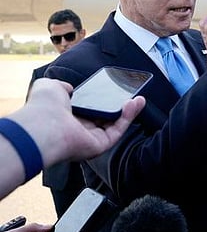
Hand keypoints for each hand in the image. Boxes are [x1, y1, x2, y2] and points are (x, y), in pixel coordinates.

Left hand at [9, 78, 145, 166]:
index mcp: (68, 116)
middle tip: (131, 94)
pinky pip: (117, 131)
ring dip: (128, 111)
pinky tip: (134, 104)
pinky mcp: (99, 145)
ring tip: (139, 99)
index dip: (103, 98)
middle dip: (120, 105)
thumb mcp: (51, 86)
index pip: (89, 108)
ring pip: (115, 124)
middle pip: (106, 116)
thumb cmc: (42, 107)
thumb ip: (63, 85)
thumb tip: (71, 88)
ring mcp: (90, 139)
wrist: (42, 127)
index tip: (113, 89)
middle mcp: (79, 129)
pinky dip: (128, 118)